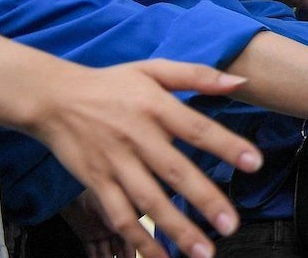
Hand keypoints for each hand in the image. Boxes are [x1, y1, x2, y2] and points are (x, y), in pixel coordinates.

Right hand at [23, 60, 262, 257]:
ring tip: (203, 252)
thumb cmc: (111, 83)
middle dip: (205, 201)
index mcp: (156, 107)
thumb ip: (198, 76)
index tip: (255, 163)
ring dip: (176, 230)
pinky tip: (160, 257)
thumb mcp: (154, 69)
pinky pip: (120, 216)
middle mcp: (137, 138)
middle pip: (175, 172)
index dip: (227, 145)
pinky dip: (139, 240)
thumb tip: (240, 83)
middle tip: (231, 225)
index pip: (197, 129)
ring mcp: (115, 164)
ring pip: (148, 202)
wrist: (52, 98)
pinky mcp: (96, 183)